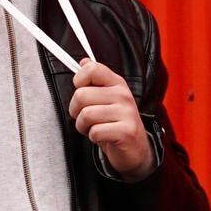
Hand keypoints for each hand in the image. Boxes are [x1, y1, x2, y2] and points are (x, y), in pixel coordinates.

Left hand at [69, 59, 152, 175]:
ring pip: (86, 114)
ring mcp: (126, 112)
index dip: (79, 80)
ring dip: (83, 126)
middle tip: (86, 118)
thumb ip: (95, 80)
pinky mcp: (126, 131)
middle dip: (76, 111)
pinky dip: (93, 137)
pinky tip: (102, 136)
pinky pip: (95, 131)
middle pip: (81, 95)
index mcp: (116, 83)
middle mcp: (122, 95)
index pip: (92, 69)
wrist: (135, 149)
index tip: (82, 90)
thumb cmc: (116, 123)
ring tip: (94, 127)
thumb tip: (84, 62)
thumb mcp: (106, 98)